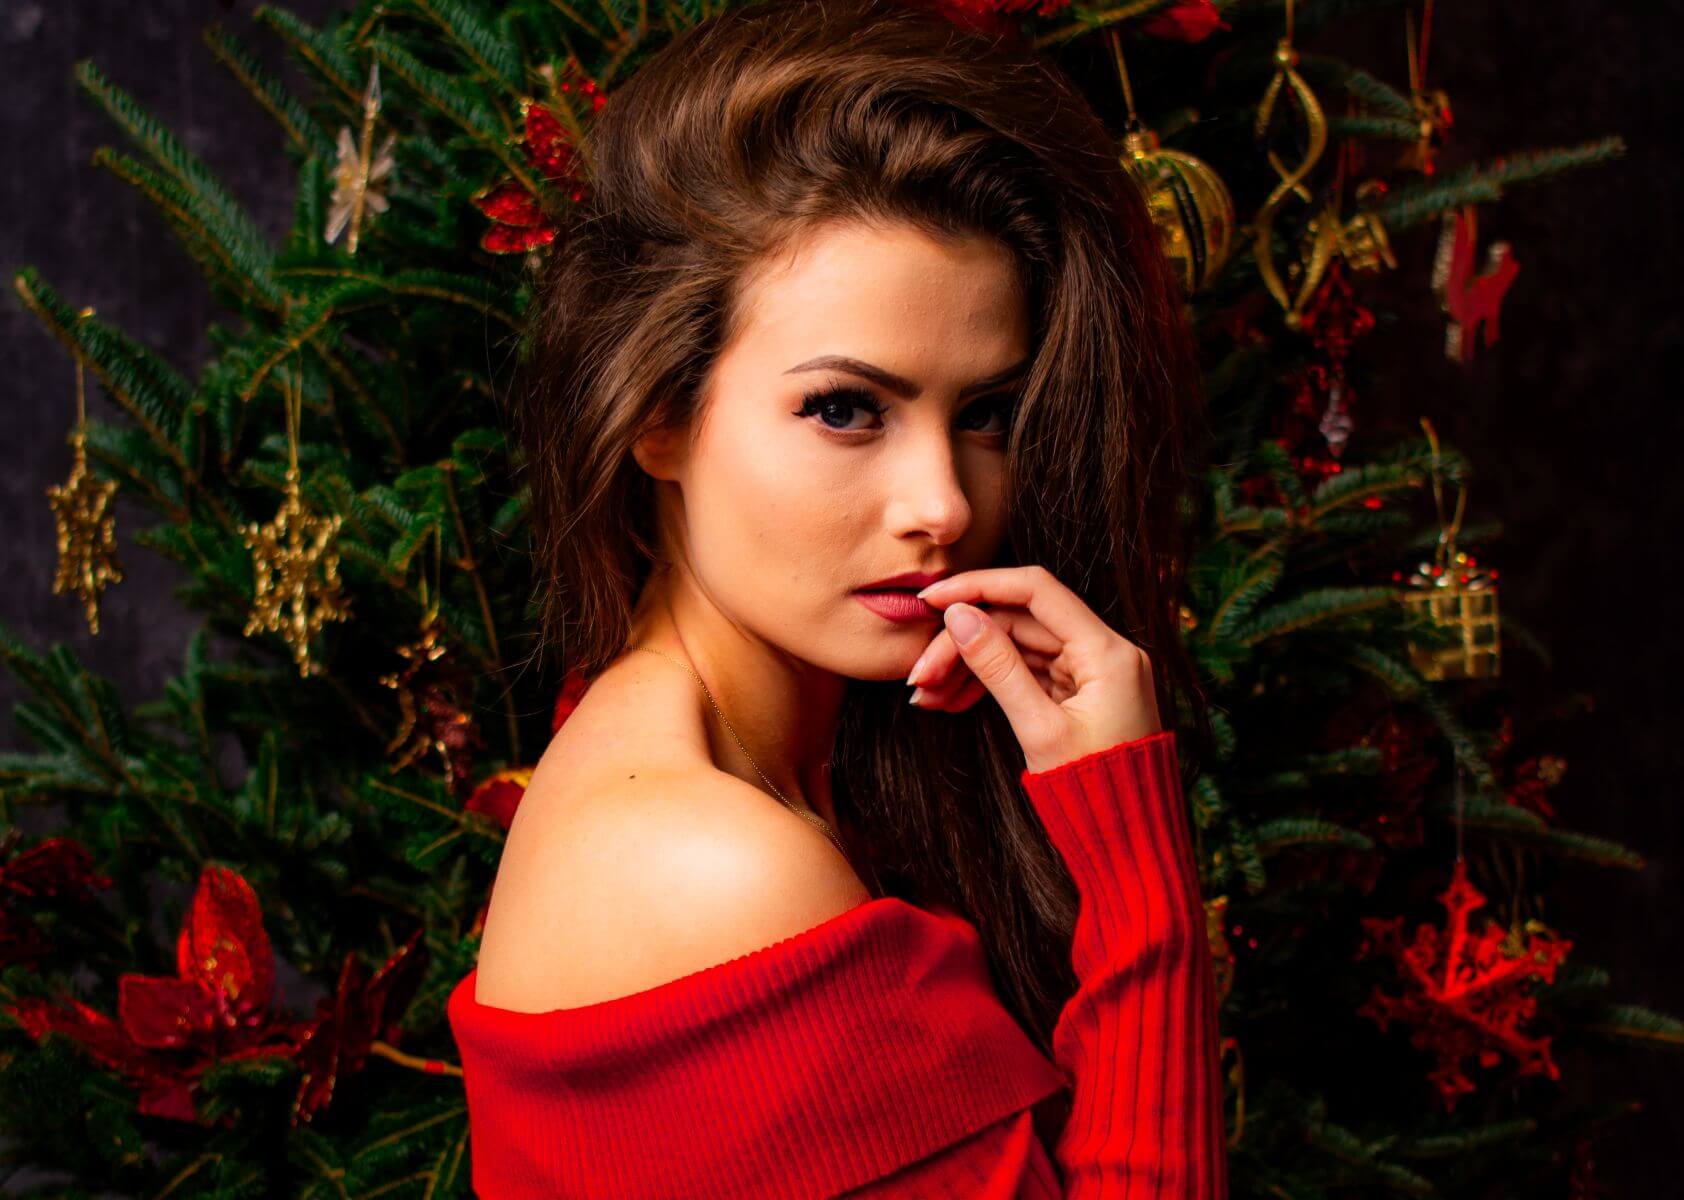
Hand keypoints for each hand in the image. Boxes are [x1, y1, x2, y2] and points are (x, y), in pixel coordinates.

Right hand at [905, 565, 1161, 774]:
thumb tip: (960, 616)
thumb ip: (999, 667)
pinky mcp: (1080, 691)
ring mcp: (1093, 672)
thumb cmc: (1095, 795)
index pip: (1037, 591)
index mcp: (1108, 653)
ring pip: (1019, 648)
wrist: (1129, 843)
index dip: (981, 587)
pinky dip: (991, 683)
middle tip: (919, 674)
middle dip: (964, 644)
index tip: (934, 598)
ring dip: (970, 666)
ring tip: (926, 695)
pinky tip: (951, 700)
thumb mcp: (1039, 730)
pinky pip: (1028, 672)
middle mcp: (1106, 652)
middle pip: (1021, 623)